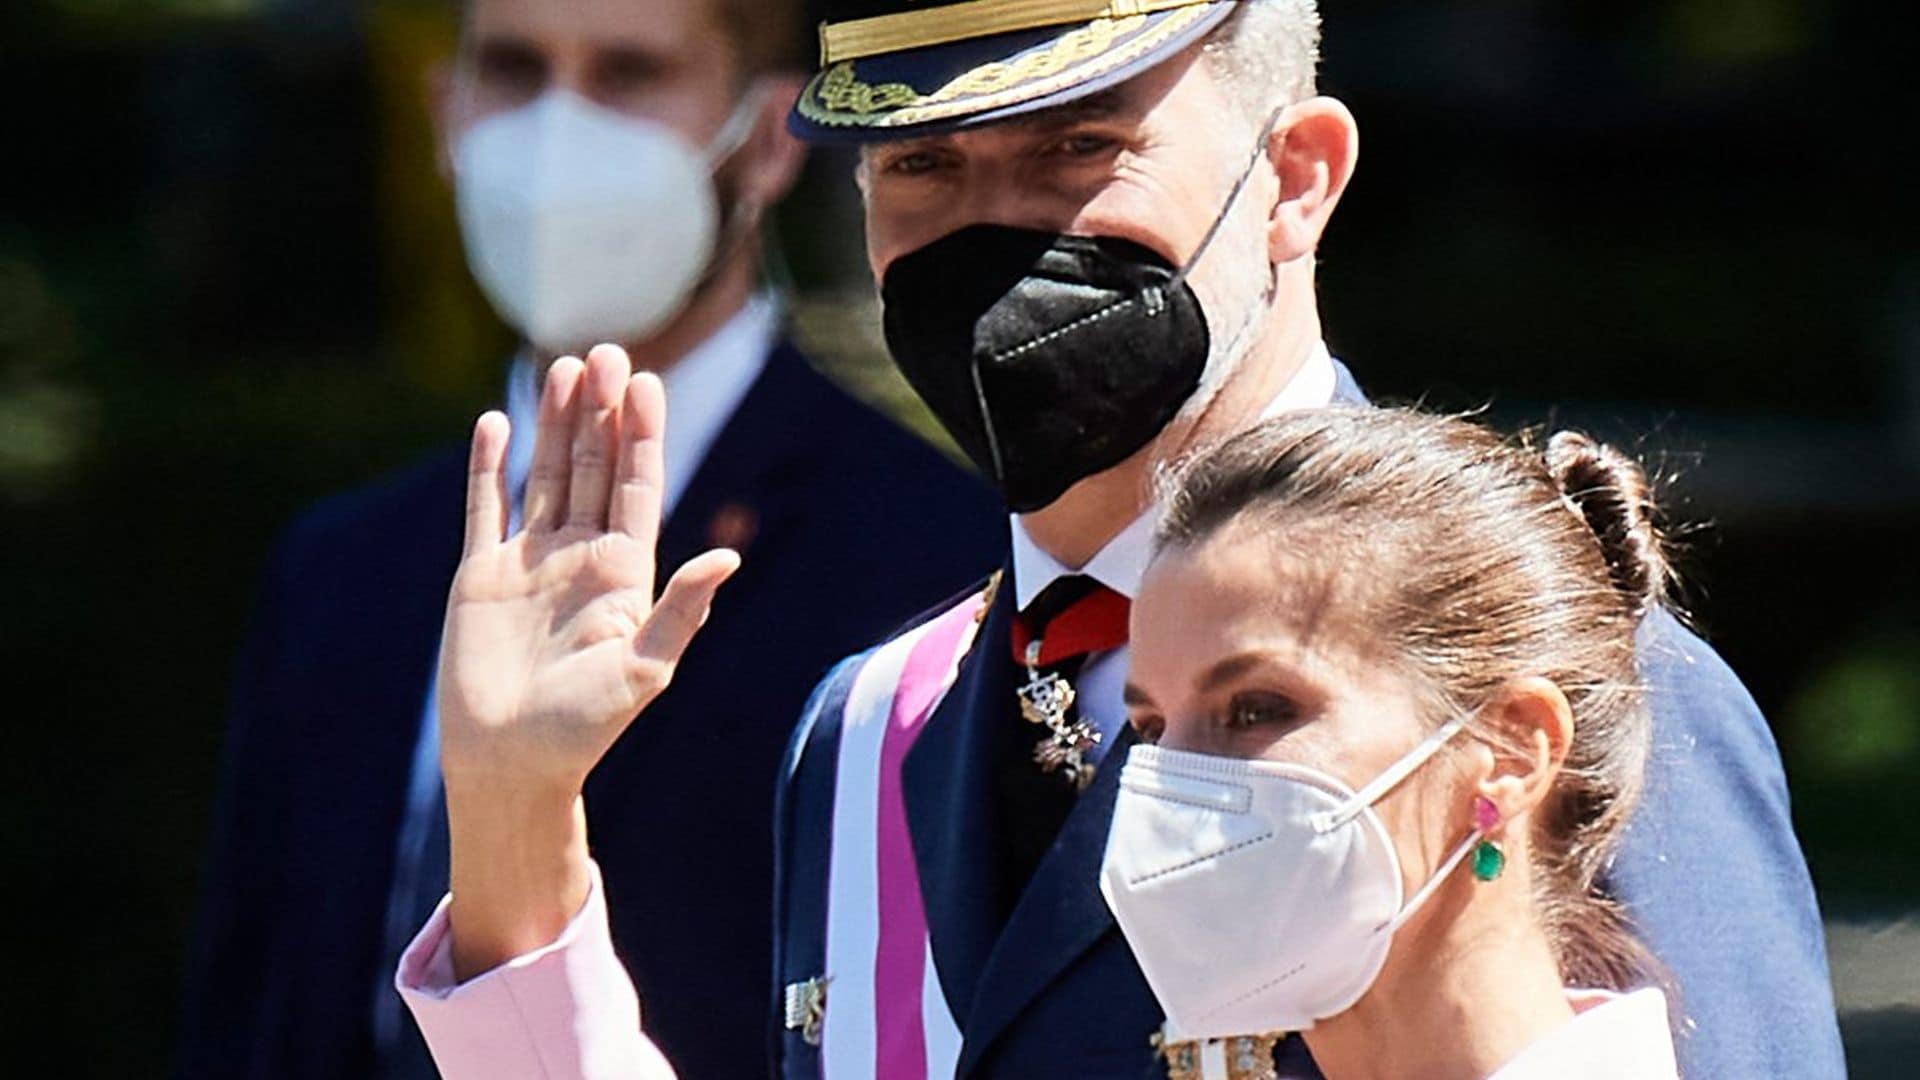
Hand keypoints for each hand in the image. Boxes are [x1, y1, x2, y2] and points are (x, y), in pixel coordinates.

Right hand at [435, 345, 738, 977]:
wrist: (511, 767)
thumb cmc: (584, 730)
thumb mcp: (644, 669)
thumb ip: (682, 611)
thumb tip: (727, 558)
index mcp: (625, 575)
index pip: (637, 488)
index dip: (642, 436)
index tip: (648, 382)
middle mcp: (581, 559)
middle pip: (593, 468)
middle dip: (601, 412)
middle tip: (608, 350)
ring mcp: (531, 563)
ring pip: (546, 476)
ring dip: (554, 423)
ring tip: (564, 365)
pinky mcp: (482, 576)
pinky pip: (486, 508)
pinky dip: (489, 466)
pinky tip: (497, 421)